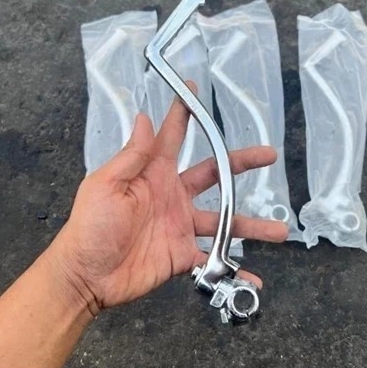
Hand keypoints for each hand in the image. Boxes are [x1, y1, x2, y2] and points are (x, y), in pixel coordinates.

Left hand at [48, 87, 287, 313]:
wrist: (87, 275)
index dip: (183, 113)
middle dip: (242, 163)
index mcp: (155, 174)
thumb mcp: (106, 186)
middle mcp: (174, 196)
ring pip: (225, 222)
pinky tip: (254, 278)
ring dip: (252, 225)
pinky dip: (233, 269)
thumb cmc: (91, 226)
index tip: (193, 88)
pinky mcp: (183, 254)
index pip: (173, 136)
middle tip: (269, 155)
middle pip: (216, 174)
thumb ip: (131, 156)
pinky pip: (214, 260)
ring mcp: (182, 226)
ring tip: (279, 230)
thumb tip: (143, 118)